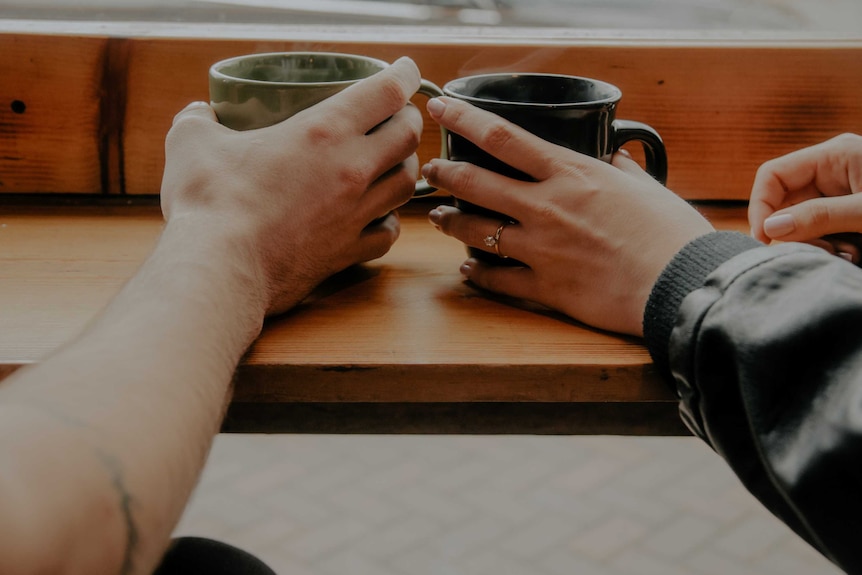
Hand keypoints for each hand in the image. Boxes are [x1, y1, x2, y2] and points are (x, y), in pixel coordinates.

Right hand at [160, 57, 422, 314]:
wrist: (220, 268)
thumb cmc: (210, 202)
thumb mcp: (193, 142)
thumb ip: (198, 120)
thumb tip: (198, 113)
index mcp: (323, 131)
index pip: (387, 92)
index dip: (404, 74)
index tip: (406, 70)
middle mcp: (351, 169)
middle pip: (408, 136)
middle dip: (408, 120)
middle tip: (397, 117)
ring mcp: (355, 213)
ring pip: (406, 184)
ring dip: (404, 168)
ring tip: (391, 164)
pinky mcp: (348, 251)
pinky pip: (387, 233)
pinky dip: (388, 222)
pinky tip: (376, 218)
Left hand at [422, 97, 713, 336]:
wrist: (681, 285)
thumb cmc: (671, 234)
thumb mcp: (646, 188)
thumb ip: (622, 171)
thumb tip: (617, 159)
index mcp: (570, 174)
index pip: (502, 137)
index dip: (463, 119)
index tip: (441, 109)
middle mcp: (546, 207)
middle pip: (476, 183)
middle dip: (445, 173)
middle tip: (432, 170)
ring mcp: (541, 249)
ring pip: (475, 231)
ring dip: (450, 222)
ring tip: (440, 217)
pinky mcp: (545, 287)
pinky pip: (497, 280)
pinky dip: (477, 274)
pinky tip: (467, 269)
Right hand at [748, 133, 861, 261]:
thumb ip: (819, 216)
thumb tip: (769, 228)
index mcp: (834, 156)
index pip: (773, 175)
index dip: (760, 206)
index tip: (764, 239)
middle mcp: (833, 171)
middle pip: (785, 202)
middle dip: (794, 232)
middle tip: (819, 253)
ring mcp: (841, 192)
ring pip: (802, 222)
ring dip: (816, 244)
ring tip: (848, 255)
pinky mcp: (849, 213)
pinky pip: (823, 231)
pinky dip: (831, 247)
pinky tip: (853, 254)